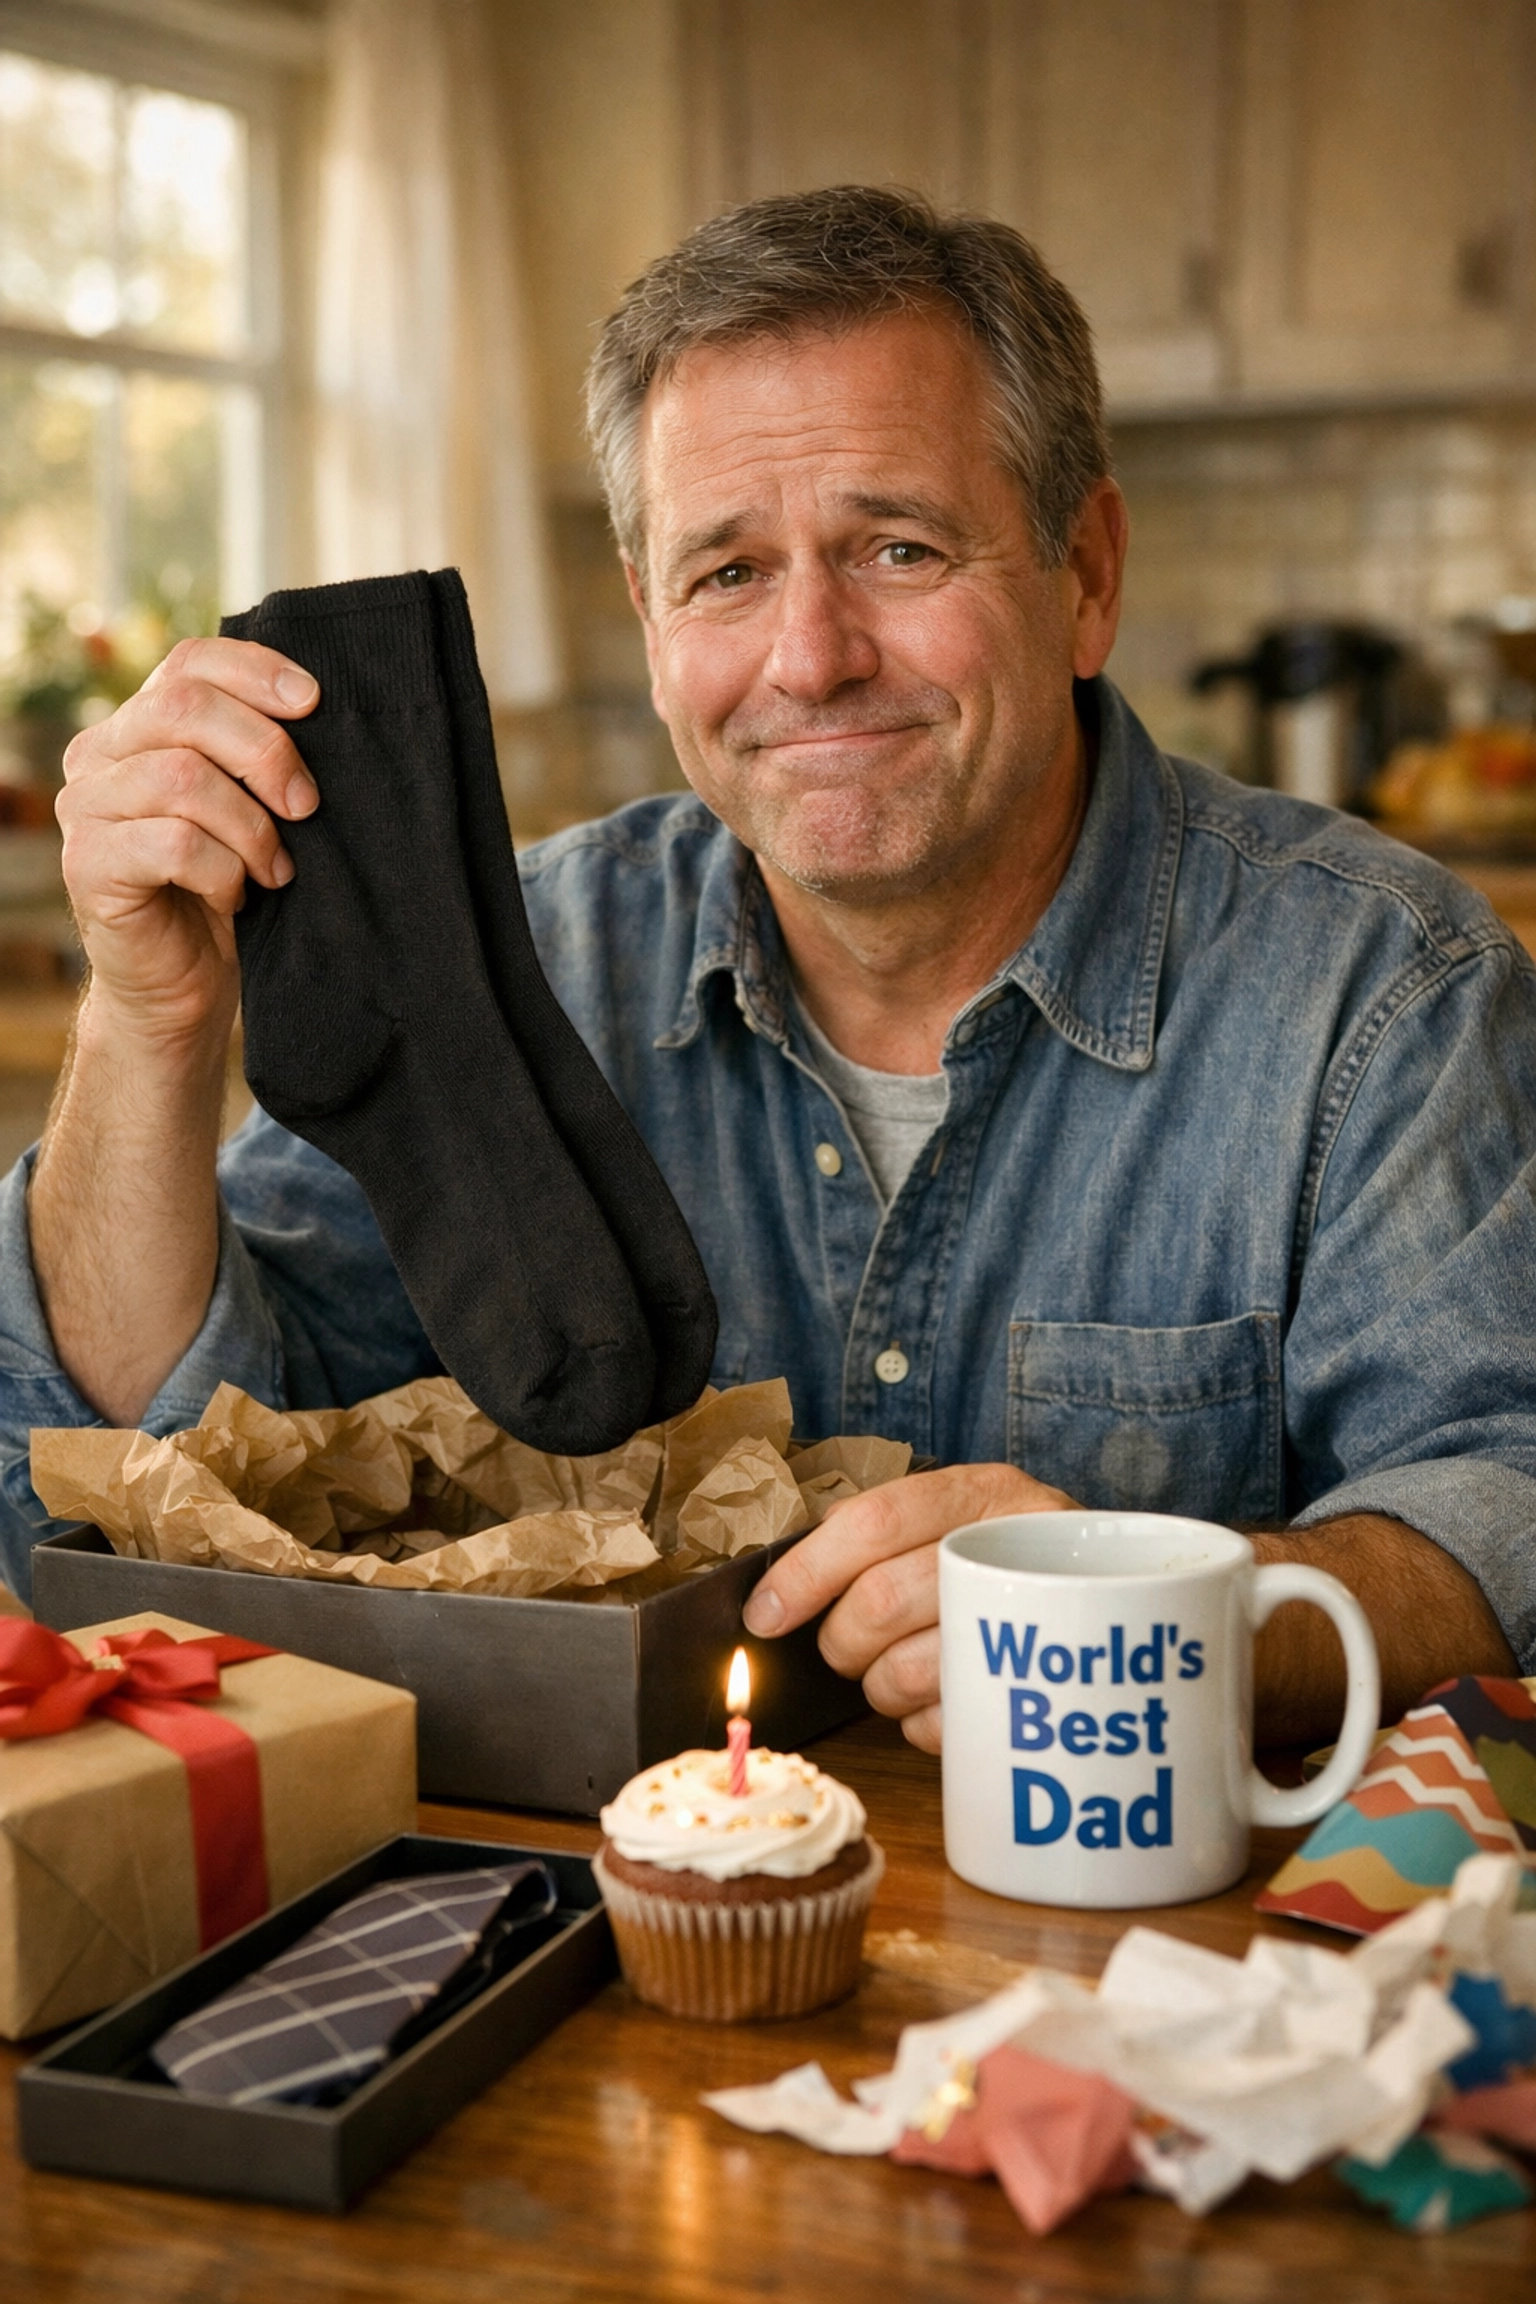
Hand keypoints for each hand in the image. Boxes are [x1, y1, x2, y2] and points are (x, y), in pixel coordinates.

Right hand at [56, 637, 320, 1044]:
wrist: (183, 988)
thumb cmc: (226, 892)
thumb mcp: (248, 808)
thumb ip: (253, 754)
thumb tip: (315, 704)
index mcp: (135, 728)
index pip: (188, 663)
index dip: (255, 671)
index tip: (314, 702)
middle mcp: (97, 757)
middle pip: (185, 708)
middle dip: (264, 751)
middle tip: (305, 806)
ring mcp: (85, 809)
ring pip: (184, 778)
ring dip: (251, 827)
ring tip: (274, 869)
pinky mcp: (88, 865)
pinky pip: (174, 843)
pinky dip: (224, 871)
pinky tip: (235, 896)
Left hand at [741, 1462, 1075, 1752]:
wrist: (1129, 1599)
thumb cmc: (1011, 1562)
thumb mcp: (959, 1520)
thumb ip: (883, 1537)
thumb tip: (780, 1593)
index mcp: (980, 1493)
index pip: (872, 1523)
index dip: (807, 1572)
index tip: (765, 1612)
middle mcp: (1011, 1546)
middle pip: (881, 1601)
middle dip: (841, 1640)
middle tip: (843, 1649)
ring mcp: (1034, 1623)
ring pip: (907, 1670)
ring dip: (879, 1685)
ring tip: (894, 1672)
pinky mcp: (1045, 1694)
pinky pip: (944, 1724)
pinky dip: (921, 1722)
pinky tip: (938, 1698)